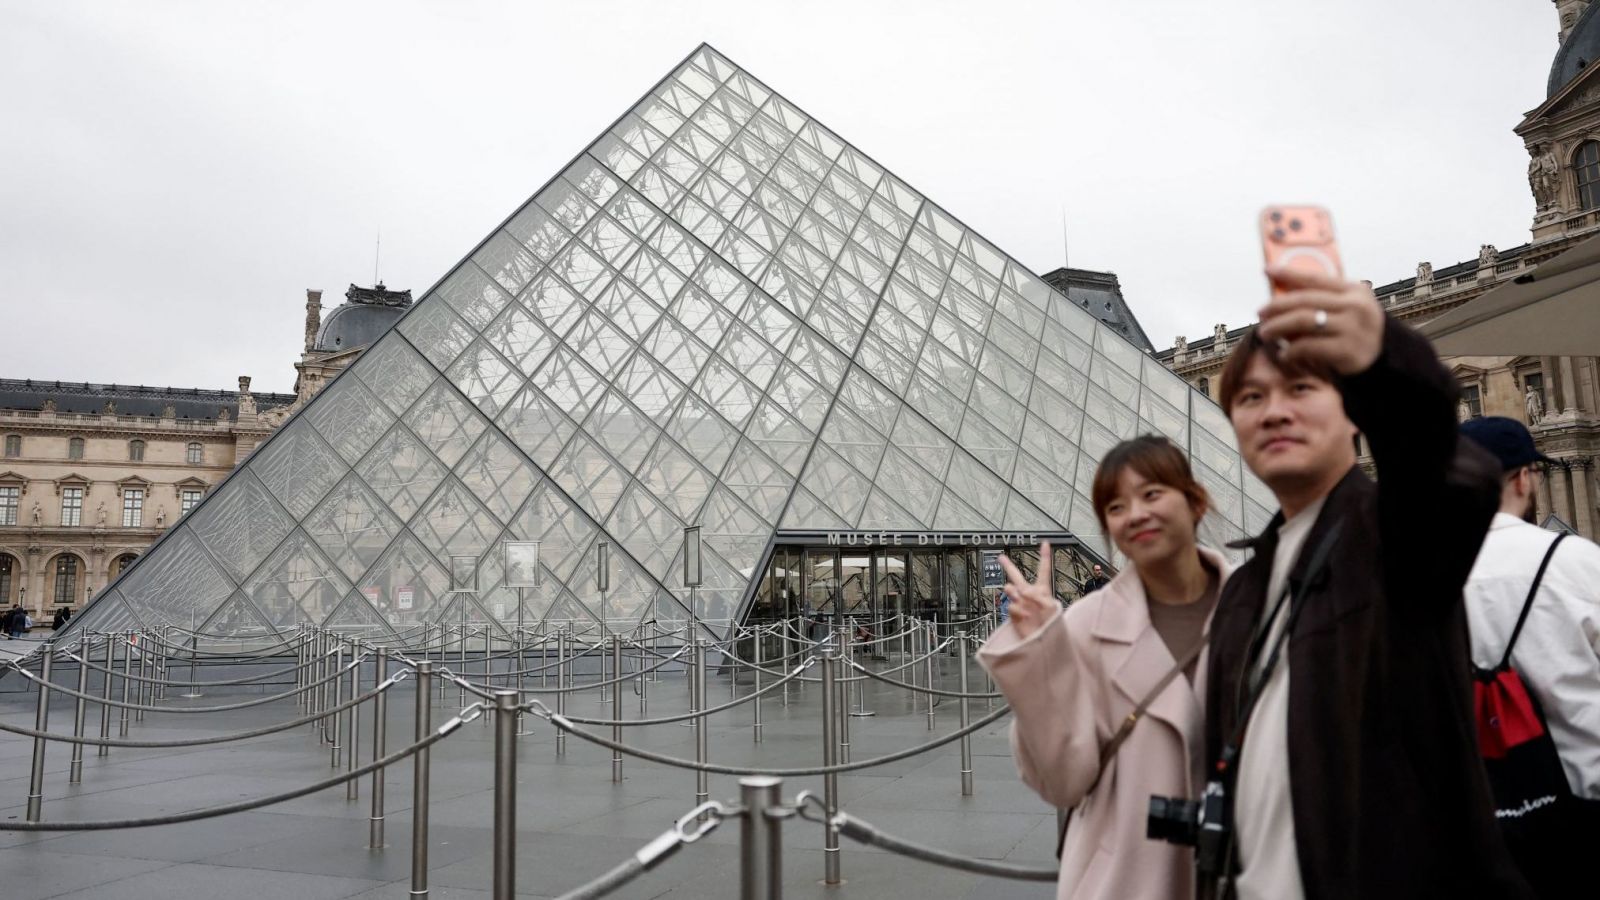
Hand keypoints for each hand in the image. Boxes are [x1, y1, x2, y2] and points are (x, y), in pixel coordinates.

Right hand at [998, 542, 1057, 641]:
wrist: (1043, 643)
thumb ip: (1036, 596)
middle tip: (1001, 557)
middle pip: (1018, 577)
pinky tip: (1024, 616)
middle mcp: (1030, 595)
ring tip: (1018, 597)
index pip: (1043, 570)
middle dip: (1008, 566)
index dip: (1044, 556)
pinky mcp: (1014, 614)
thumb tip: (1021, 592)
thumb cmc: (1052, 626)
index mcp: (1043, 590)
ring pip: (1010, 590)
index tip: (1045, 543)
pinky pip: (1011, 607)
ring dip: (1013, 592)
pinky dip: (1017, 611)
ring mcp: (1021, 604)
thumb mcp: (1050, 607)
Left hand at [1256, 266, 1384, 376]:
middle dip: (1276, 306)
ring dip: (1278, 327)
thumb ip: (1322, 298)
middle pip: (1305, 300)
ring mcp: (1352, 328)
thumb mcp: (1347, 307)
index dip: (1289, 273)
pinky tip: (1284, 353)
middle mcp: (1354, 306)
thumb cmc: (1355, 330)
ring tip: (1265, 333)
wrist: (1381, 358)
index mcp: (1354, 290)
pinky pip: (1309, 346)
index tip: (1268, 271)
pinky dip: (1291, 350)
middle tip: (1260, 313)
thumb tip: (1280, 292)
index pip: (1316, 278)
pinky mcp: (1346, 350)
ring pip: (1304, 321)